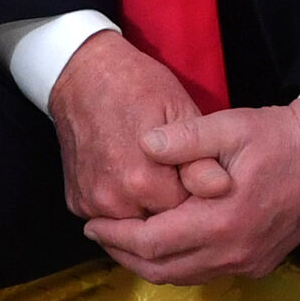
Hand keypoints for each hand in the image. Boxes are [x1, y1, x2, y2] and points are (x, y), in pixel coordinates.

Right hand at [47, 28, 222, 219]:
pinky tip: (125, 176)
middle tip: (172, 170)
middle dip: (172, 206)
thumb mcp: (181, 112)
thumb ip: (202, 159)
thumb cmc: (137, 88)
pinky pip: (110, 219)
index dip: (197, 196)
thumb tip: (222, 188)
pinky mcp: (77, 202)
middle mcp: (114, 199)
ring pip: (135, 225)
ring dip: (147, 209)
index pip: (189, 215)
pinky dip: (122, 205)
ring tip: (148, 171)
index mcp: (144, 181)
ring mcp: (91, 203)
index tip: (194, 173)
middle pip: (161, 225)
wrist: (82, 75)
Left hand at [81, 99, 299, 283]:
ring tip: (123, 239)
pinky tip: (163, 242)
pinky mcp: (260, 263)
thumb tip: (142, 145)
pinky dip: (178, 264)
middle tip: (98, 234)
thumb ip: (184, 138)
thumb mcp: (230, 126)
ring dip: (150, 263)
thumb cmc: (280, 136)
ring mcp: (251, 262)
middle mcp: (237, 252)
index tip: (91, 223)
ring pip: (185, 277)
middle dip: (125, 255)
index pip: (154, 243)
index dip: (117, 236)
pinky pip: (207, 273)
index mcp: (224, 221)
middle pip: (163, 270)